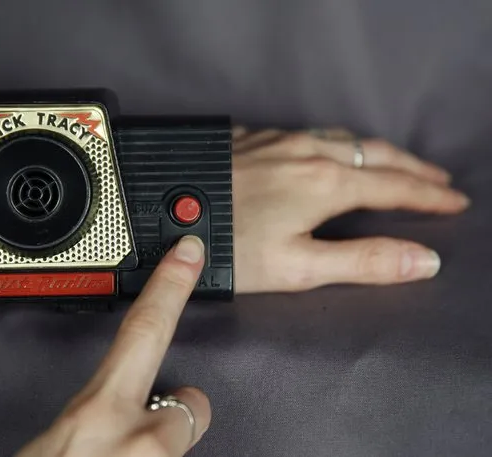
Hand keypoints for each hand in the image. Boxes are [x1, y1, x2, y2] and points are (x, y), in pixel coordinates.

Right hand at [16, 235, 209, 456]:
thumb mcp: (52, 443)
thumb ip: (85, 418)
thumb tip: (98, 418)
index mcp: (94, 413)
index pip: (144, 330)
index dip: (171, 286)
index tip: (190, 253)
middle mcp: (138, 441)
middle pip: (189, 402)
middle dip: (174, 406)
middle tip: (139, 433)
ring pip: (180, 442)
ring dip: (157, 450)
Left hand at [232, 127, 470, 292]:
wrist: (157, 209)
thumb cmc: (225, 245)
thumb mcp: (298, 267)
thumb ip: (363, 261)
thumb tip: (422, 259)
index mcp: (325, 182)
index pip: (395, 186)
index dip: (429, 196)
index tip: (454, 200)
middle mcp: (306, 150)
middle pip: (375, 153)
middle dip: (412, 166)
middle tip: (436, 179)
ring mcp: (276, 138)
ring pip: (340, 137)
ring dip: (374, 151)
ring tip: (392, 163)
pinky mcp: (250, 136)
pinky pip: (304, 132)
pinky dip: (331, 142)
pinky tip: (325, 150)